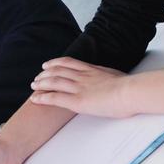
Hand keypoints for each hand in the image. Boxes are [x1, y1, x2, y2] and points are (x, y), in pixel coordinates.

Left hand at [29, 58, 152, 118]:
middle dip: (45, 74)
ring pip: (54, 82)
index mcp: (92, 70)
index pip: (69, 63)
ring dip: (41, 84)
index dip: (56, 63)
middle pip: (58, 71)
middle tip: (37, 77)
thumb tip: (110, 80)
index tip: (48, 65)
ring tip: (33, 86)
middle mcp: (83, 77)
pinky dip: (43, 97)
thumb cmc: (129, 87)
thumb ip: (108, 77)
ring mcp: (79, 88)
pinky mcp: (77, 101)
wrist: (130, 91)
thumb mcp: (116, 76)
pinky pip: (55, 97)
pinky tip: (36, 99)